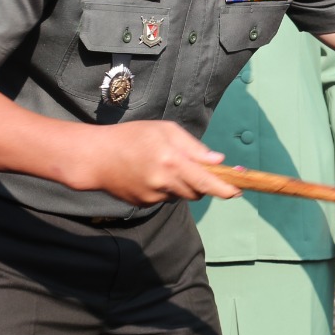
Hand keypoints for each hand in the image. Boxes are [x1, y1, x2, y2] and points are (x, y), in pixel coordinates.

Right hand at [82, 123, 242, 205]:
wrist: (96, 157)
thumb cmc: (132, 136)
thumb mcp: (165, 130)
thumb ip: (193, 147)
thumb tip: (218, 160)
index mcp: (172, 161)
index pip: (207, 181)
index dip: (225, 189)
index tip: (238, 191)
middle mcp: (164, 182)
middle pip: (197, 192)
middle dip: (202, 183)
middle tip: (193, 168)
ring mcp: (154, 196)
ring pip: (181, 195)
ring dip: (182, 185)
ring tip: (162, 165)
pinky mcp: (144, 204)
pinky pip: (165, 198)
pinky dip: (165, 188)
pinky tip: (149, 174)